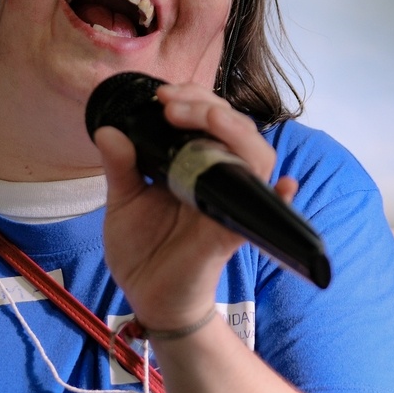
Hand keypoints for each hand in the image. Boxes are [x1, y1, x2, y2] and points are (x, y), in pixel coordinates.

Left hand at [95, 83, 296, 330]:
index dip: (193, 99)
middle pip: (235, 128)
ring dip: (233, 131)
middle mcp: (216, 178)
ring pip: (255, 158)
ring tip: (204, 117)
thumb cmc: (142, 249)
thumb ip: (119, 167)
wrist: (147, 297)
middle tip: (170, 102)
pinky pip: (263, 211)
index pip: (209, 119)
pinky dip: (280, 198)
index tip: (162, 95)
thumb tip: (108, 130)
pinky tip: (285, 186)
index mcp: (192, 165)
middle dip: (206, 104)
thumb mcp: (123, 200)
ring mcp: (227, 203)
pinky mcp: (229, 232)